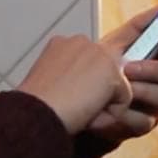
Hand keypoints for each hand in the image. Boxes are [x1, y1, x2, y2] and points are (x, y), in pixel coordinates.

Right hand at [16, 34, 130, 133]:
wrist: (34, 113)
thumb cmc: (34, 107)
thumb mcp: (50, 84)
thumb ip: (71, 77)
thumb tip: (91, 89)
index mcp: (62, 43)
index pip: (90, 57)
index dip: (92, 73)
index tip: (80, 84)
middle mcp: (82, 42)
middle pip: (108, 72)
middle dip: (100, 91)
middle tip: (76, 105)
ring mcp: (98, 54)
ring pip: (116, 87)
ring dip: (101, 104)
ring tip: (76, 110)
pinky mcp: (112, 72)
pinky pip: (123, 101)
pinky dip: (108, 115)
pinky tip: (86, 115)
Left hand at [86, 6, 157, 141]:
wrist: (67, 108)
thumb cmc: (89, 75)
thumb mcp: (107, 48)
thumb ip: (135, 30)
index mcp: (149, 57)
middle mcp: (156, 80)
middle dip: (154, 69)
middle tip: (128, 69)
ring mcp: (152, 103)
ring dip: (143, 91)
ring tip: (117, 92)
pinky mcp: (141, 124)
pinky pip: (146, 120)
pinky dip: (126, 116)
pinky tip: (109, 112)